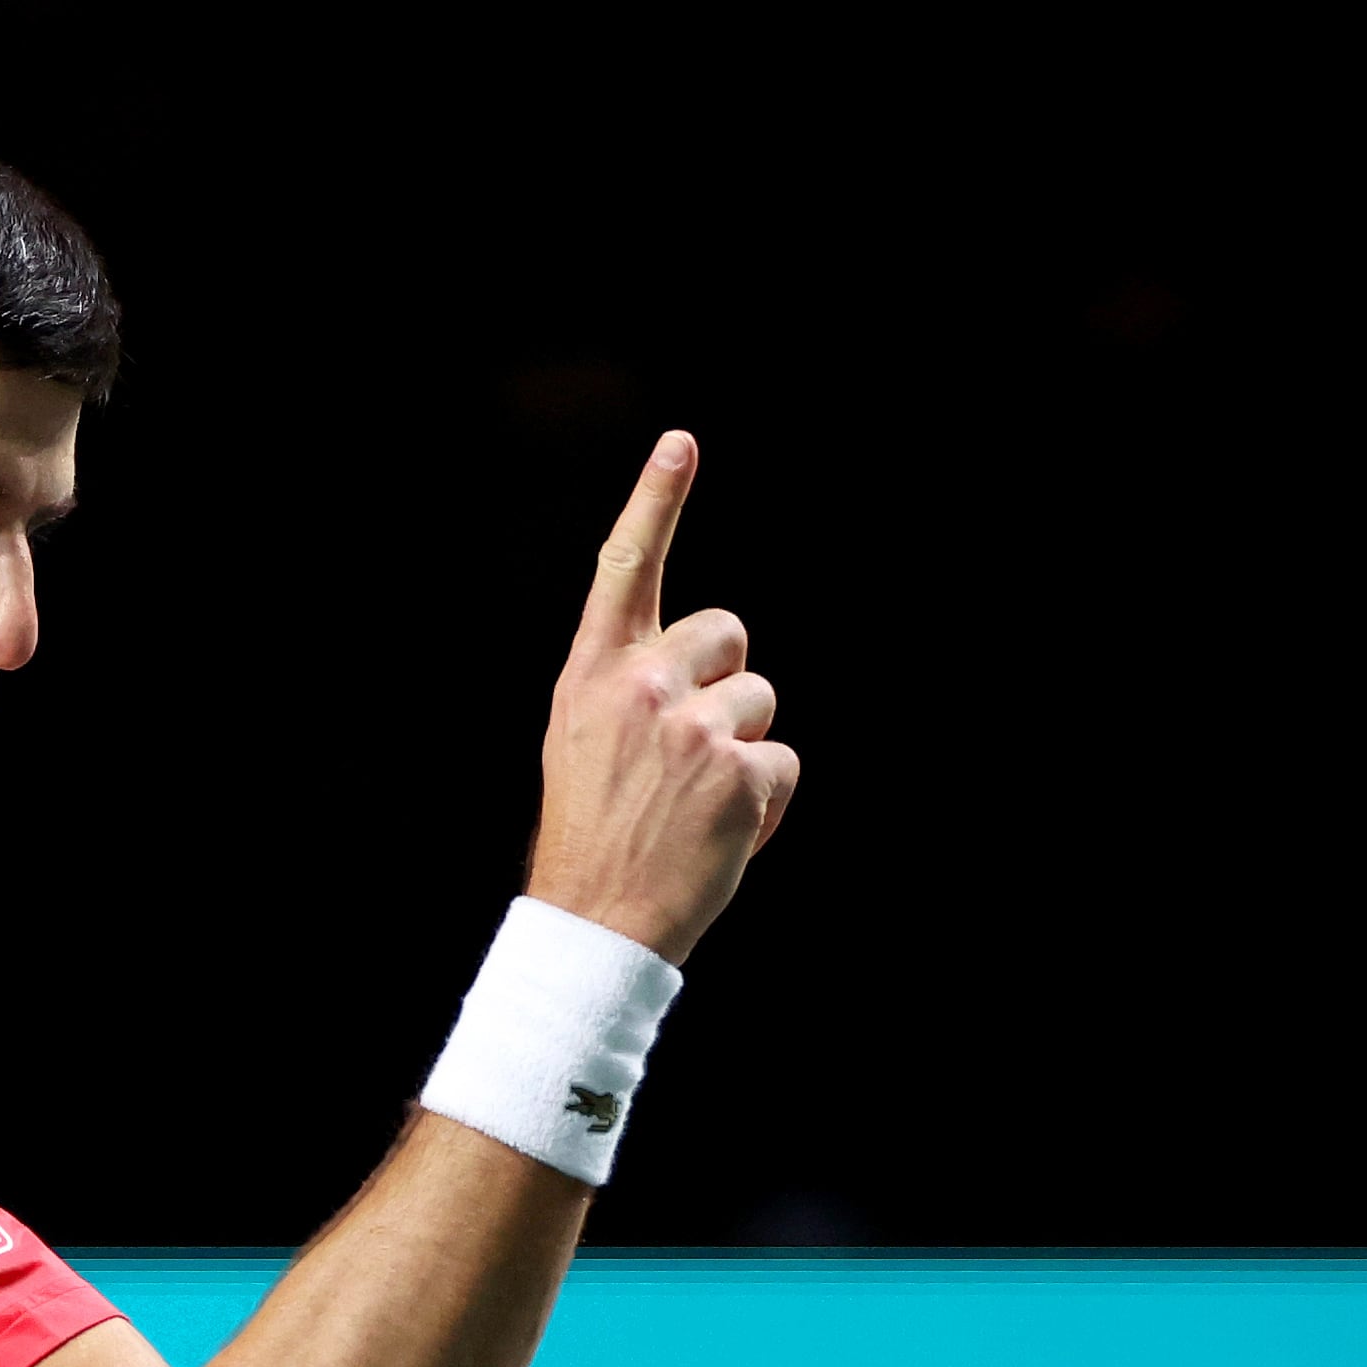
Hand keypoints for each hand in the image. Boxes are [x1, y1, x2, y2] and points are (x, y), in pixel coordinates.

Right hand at [524, 432, 799, 964]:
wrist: (595, 922)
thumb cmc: (595, 832)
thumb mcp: (583, 739)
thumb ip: (630, 685)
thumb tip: (707, 659)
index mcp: (592, 674)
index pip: (625, 569)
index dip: (654, 502)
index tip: (680, 444)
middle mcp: (639, 686)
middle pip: (730, 633)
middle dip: (728, 681)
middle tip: (688, 751)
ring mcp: (691, 727)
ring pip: (761, 701)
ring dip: (745, 749)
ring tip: (697, 802)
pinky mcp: (738, 771)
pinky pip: (782, 762)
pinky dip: (765, 801)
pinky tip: (722, 832)